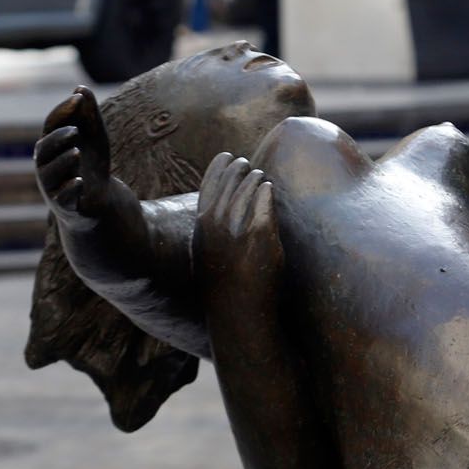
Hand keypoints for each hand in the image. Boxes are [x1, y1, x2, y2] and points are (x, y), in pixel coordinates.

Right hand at [33, 87, 116, 233]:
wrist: (100, 200)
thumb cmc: (92, 164)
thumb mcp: (95, 137)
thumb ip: (88, 113)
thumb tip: (80, 88)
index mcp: (51, 145)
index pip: (51, 124)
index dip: (63, 110)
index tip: (79, 98)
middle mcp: (46, 165)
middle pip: (44, 149)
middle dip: (57, 138)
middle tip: (75, 131)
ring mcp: (53, 186)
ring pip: (49, 174)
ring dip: (62, 162)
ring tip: (76, 153)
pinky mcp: (65, 206)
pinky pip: (62, 198)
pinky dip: (69, 189)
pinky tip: (79, 181)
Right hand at [195, 153, 281, 296]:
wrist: (236, 312)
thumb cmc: (221, 285)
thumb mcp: (206, 253)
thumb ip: (209, 228)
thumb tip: (214, 208)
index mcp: (201, 226)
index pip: (208, 184)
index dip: (218, 167)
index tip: (226, 157)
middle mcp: (217, 223)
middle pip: (230, 181)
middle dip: (239, 168)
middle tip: (246, 163)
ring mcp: (238, 228)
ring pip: (248, 187)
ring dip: (255, 178)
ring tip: (259, 175)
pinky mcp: (260, 234)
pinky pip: (264, 201)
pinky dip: (266, 192)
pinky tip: (268, 189)